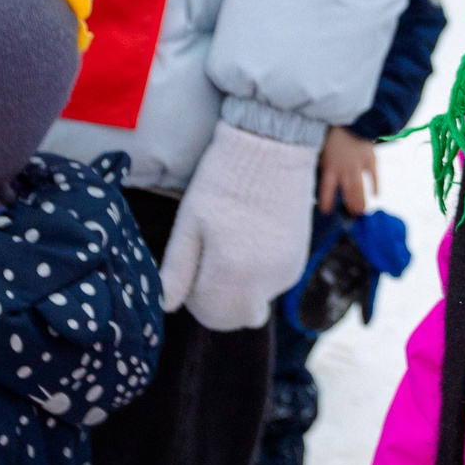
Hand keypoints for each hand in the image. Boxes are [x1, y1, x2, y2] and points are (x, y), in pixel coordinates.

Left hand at [159, 120, 319, 330]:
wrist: (273, 147)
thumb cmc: (222, 181)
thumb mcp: (189, 223)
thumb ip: (177, 270)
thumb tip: (165, 305)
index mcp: (232, 272)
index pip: (210, 315)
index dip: (195, 297)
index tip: (194, 266)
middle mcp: (266, 281)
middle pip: (237, 317)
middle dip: (219, 300)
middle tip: (210, 259)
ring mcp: (287, 272)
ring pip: (255, 301)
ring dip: (240, 287)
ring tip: (233, 241)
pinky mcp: (300, 260)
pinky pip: (272, 285)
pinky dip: (259, 275)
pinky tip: (252, 239)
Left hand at [319, 126, 379, 214]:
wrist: (351, 118)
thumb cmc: (333, 133)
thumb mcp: (321, 147)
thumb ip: (322, 161)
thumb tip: (318, 173)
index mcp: (330, 167)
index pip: (327, 189)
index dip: (326, 201)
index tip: (326, 211)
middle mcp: (345, 169)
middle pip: (346, 192)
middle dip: (348, 205)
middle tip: (351, 215)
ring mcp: (359, 165)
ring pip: (359, 187)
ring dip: (361, 200)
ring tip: (362, 211)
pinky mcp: (370, 159)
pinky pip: (374, 176)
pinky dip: (376, 185)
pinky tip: (376, 195)